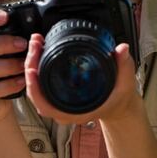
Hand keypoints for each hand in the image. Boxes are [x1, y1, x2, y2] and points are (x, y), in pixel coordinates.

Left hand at [24, 33, 142, 124]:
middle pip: (36, 93)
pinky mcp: (58, 95)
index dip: (35, 89)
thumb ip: (124, 65)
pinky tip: (39, 52)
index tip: (31, 70)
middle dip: (31, 66)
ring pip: (36, 88)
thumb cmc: (119, 100)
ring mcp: (59, 104)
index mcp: (76, 112)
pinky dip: (37, 69)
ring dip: (32, 66)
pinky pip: (41, 85)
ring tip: (36, 45)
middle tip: (35, 45)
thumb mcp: (125, 83)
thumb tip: (121, 49)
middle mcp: (63, 110)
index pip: (46, 105)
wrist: (119, 106)